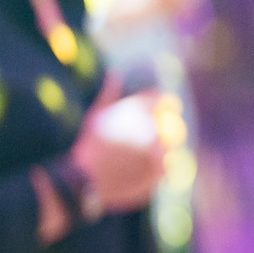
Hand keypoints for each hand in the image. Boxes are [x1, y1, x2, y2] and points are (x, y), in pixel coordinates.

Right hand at [72, 84, 166, 211]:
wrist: (85, 179)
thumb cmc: (88, 145)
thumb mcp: (96, 115)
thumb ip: (110, 93)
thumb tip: (115, 73)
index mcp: (137, 112)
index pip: (160, 98)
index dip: (163, 102)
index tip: (165, 107)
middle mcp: (151, 129)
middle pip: (167, 126)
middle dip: (160, 131)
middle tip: (145, 141)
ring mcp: (158, 151)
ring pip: (168, 148)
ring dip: (160, 152)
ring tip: (140, 159)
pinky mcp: (159, 170)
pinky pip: (168, 167)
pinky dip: (160, 169)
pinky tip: (146, 170)